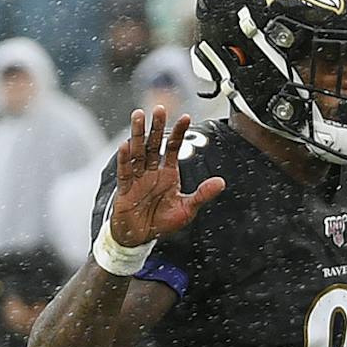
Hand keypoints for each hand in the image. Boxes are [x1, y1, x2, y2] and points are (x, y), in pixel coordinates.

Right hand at [107, 106, 224, 247]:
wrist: (139, 239)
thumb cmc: (161, 223)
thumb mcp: (186, 209)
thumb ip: (202, 195)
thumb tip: (221, 182)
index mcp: (168, 173)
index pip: (173, 148)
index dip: (179, 133)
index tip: (185, 117)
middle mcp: (152, 172)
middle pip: (154, 145)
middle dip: (156, 127)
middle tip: (159, 108)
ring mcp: (137, 179)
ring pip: (138, 152)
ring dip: (138, 134)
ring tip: (138, 116)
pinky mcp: (125, 189)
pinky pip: (125, 172)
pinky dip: (125, 159)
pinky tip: (126, 145)